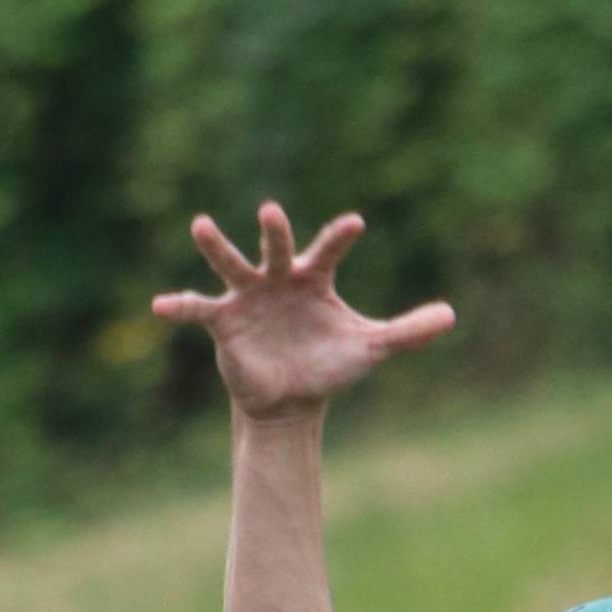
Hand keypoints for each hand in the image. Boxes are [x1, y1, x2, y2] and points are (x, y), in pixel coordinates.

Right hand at [151, 200, 453, 419]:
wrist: (290, 399)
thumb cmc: (328, 364)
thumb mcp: (369, 349)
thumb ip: (406, 331)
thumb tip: (452, 316)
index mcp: (314, 279)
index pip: (328, 251)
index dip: (339, 238)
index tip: (355, 225)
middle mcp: (279, 279)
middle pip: (276, 248)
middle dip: (274, 232)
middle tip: (270, 212)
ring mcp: (248, 296)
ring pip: (231, 264)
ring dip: (217, 246)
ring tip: (200, 225)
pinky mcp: (223, 321)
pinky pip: (199, 309)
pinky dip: (179, 307)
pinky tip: (159, 307)